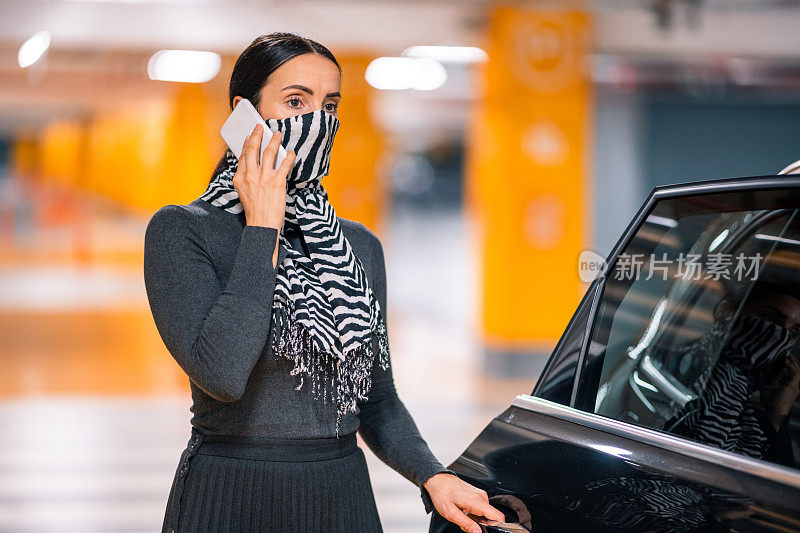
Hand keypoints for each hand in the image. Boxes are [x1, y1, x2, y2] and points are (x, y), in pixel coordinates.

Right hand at [233, 124, 295, 266]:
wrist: (261, 225)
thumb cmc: (254, 211)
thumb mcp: (244, 193)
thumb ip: (246, 178)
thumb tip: (253, 166)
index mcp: (240, 178)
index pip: (243, 156)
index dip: (246, 144)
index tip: (249, 136)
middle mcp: (250, 176)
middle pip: (253, 150)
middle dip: (257, 135)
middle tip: (260, 127)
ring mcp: (264, 178)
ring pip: (269, 153)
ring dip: (274, 141)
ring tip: (278, 134)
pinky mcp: (277, 183)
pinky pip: (284, 165)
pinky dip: (289, 157)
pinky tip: (292, 152)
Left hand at [423, 473, 504, 532]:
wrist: (438, 480)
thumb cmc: (442, 493)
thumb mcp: (450, 513)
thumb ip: (466, 524)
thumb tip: (478, 532)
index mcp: (476, 501)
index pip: (497, 515)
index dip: (497, 526)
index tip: (488, 530)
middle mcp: (481, 496)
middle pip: (492, 516)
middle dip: (482, 523)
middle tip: (467, 521)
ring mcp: (480, 494)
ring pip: (486, 512)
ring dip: (477, 518)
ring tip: (463, 514)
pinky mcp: (477, 494)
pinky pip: (482, 507)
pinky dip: (475, 512)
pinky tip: (464, 510)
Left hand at [762, 354, 799, 430]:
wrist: (775, 412)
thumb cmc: (770, 405)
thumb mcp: (767, 392)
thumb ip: (764, 385)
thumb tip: (756, 377)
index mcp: (790, 389)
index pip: (792, 376)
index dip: (788, 369)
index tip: (783, 362)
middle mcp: (794, 387)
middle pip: (796, 372)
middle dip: (793, 363)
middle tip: (787, 355)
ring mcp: (794, 387)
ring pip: (797, 371)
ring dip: (792, 363)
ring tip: (787, 355)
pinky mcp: (792, 386)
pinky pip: (794, 373)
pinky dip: (790, 366)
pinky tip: (785, 361)